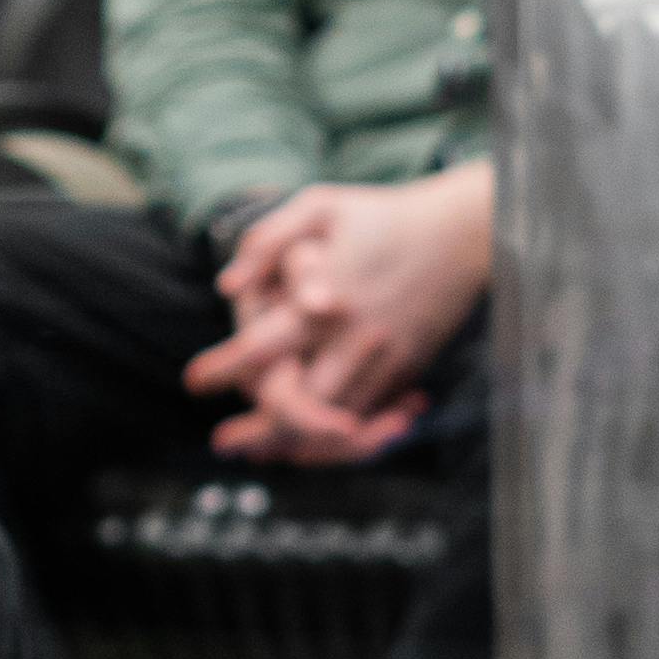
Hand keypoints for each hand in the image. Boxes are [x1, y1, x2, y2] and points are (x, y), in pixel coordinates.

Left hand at [183, 164, 489, 464]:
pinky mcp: (408, 366)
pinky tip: (313, 441)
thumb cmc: (383, 215)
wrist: (464, 231)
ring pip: (335, 420)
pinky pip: (371, 414)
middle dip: (257, 429)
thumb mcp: (320, 207)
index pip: (263, 347)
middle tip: (223, 441)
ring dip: (296, 441)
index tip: (194, 380)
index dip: (224, 368)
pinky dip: (342, 436)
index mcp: (324, 300)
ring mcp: (385, 356)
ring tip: (260, 452)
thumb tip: (227, 287)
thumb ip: (269, 242)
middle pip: (299, 402)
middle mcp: (353, 337)